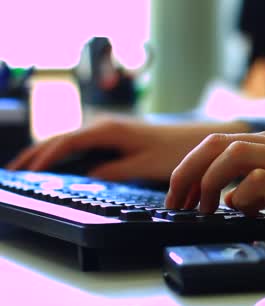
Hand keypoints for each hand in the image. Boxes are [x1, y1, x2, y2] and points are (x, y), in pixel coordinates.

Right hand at [6, 116, 250, 180]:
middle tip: (14, 172)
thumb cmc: (178, 151)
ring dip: (49, 153)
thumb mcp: (145, 166)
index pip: (65, 143)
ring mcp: (112, 130)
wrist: (202, 139)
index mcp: (108, 131)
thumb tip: (88, 176)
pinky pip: (83, 144)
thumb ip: (114, 171)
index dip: (43, 159)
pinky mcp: (119, 137)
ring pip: (71, 141)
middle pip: (62, 140)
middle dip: (37, 155)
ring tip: (27, 168)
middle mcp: (106, 126)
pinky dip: (66, 153)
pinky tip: (60, 163)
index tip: (24, 173)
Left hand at [165, 125, 264, 237]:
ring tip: (199, 208)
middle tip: (177, 198)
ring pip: (231, 155)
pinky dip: (240, 197)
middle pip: (219, 142)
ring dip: (207, 182)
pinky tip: (242, 212)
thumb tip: (239, 197)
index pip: (227, 141)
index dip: (198, 165)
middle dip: (189, 169)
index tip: (187, 190)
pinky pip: (256, 181)